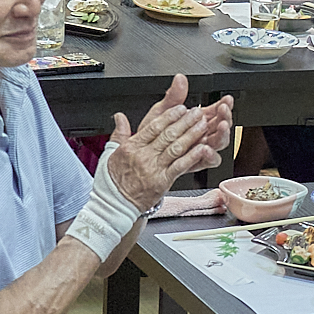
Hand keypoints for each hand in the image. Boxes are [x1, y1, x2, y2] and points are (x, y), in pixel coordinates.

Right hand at [103, 76, 236, 208]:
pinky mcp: (162, 182)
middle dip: (184, 122)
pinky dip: (192, 156)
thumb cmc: (113, 181)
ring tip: (202, 125)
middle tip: (197, 112)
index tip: (180, 108)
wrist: (114, 204)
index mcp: (131, 147)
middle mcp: (143, 156)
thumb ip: (119, 133)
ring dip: (191, 135)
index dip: (169, 116)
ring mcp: (153, 169)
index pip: (153, 127)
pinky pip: (180, 166)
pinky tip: (202, 148)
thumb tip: (119, 117)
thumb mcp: (110, 153)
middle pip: (167, 135)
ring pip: (175, 148)